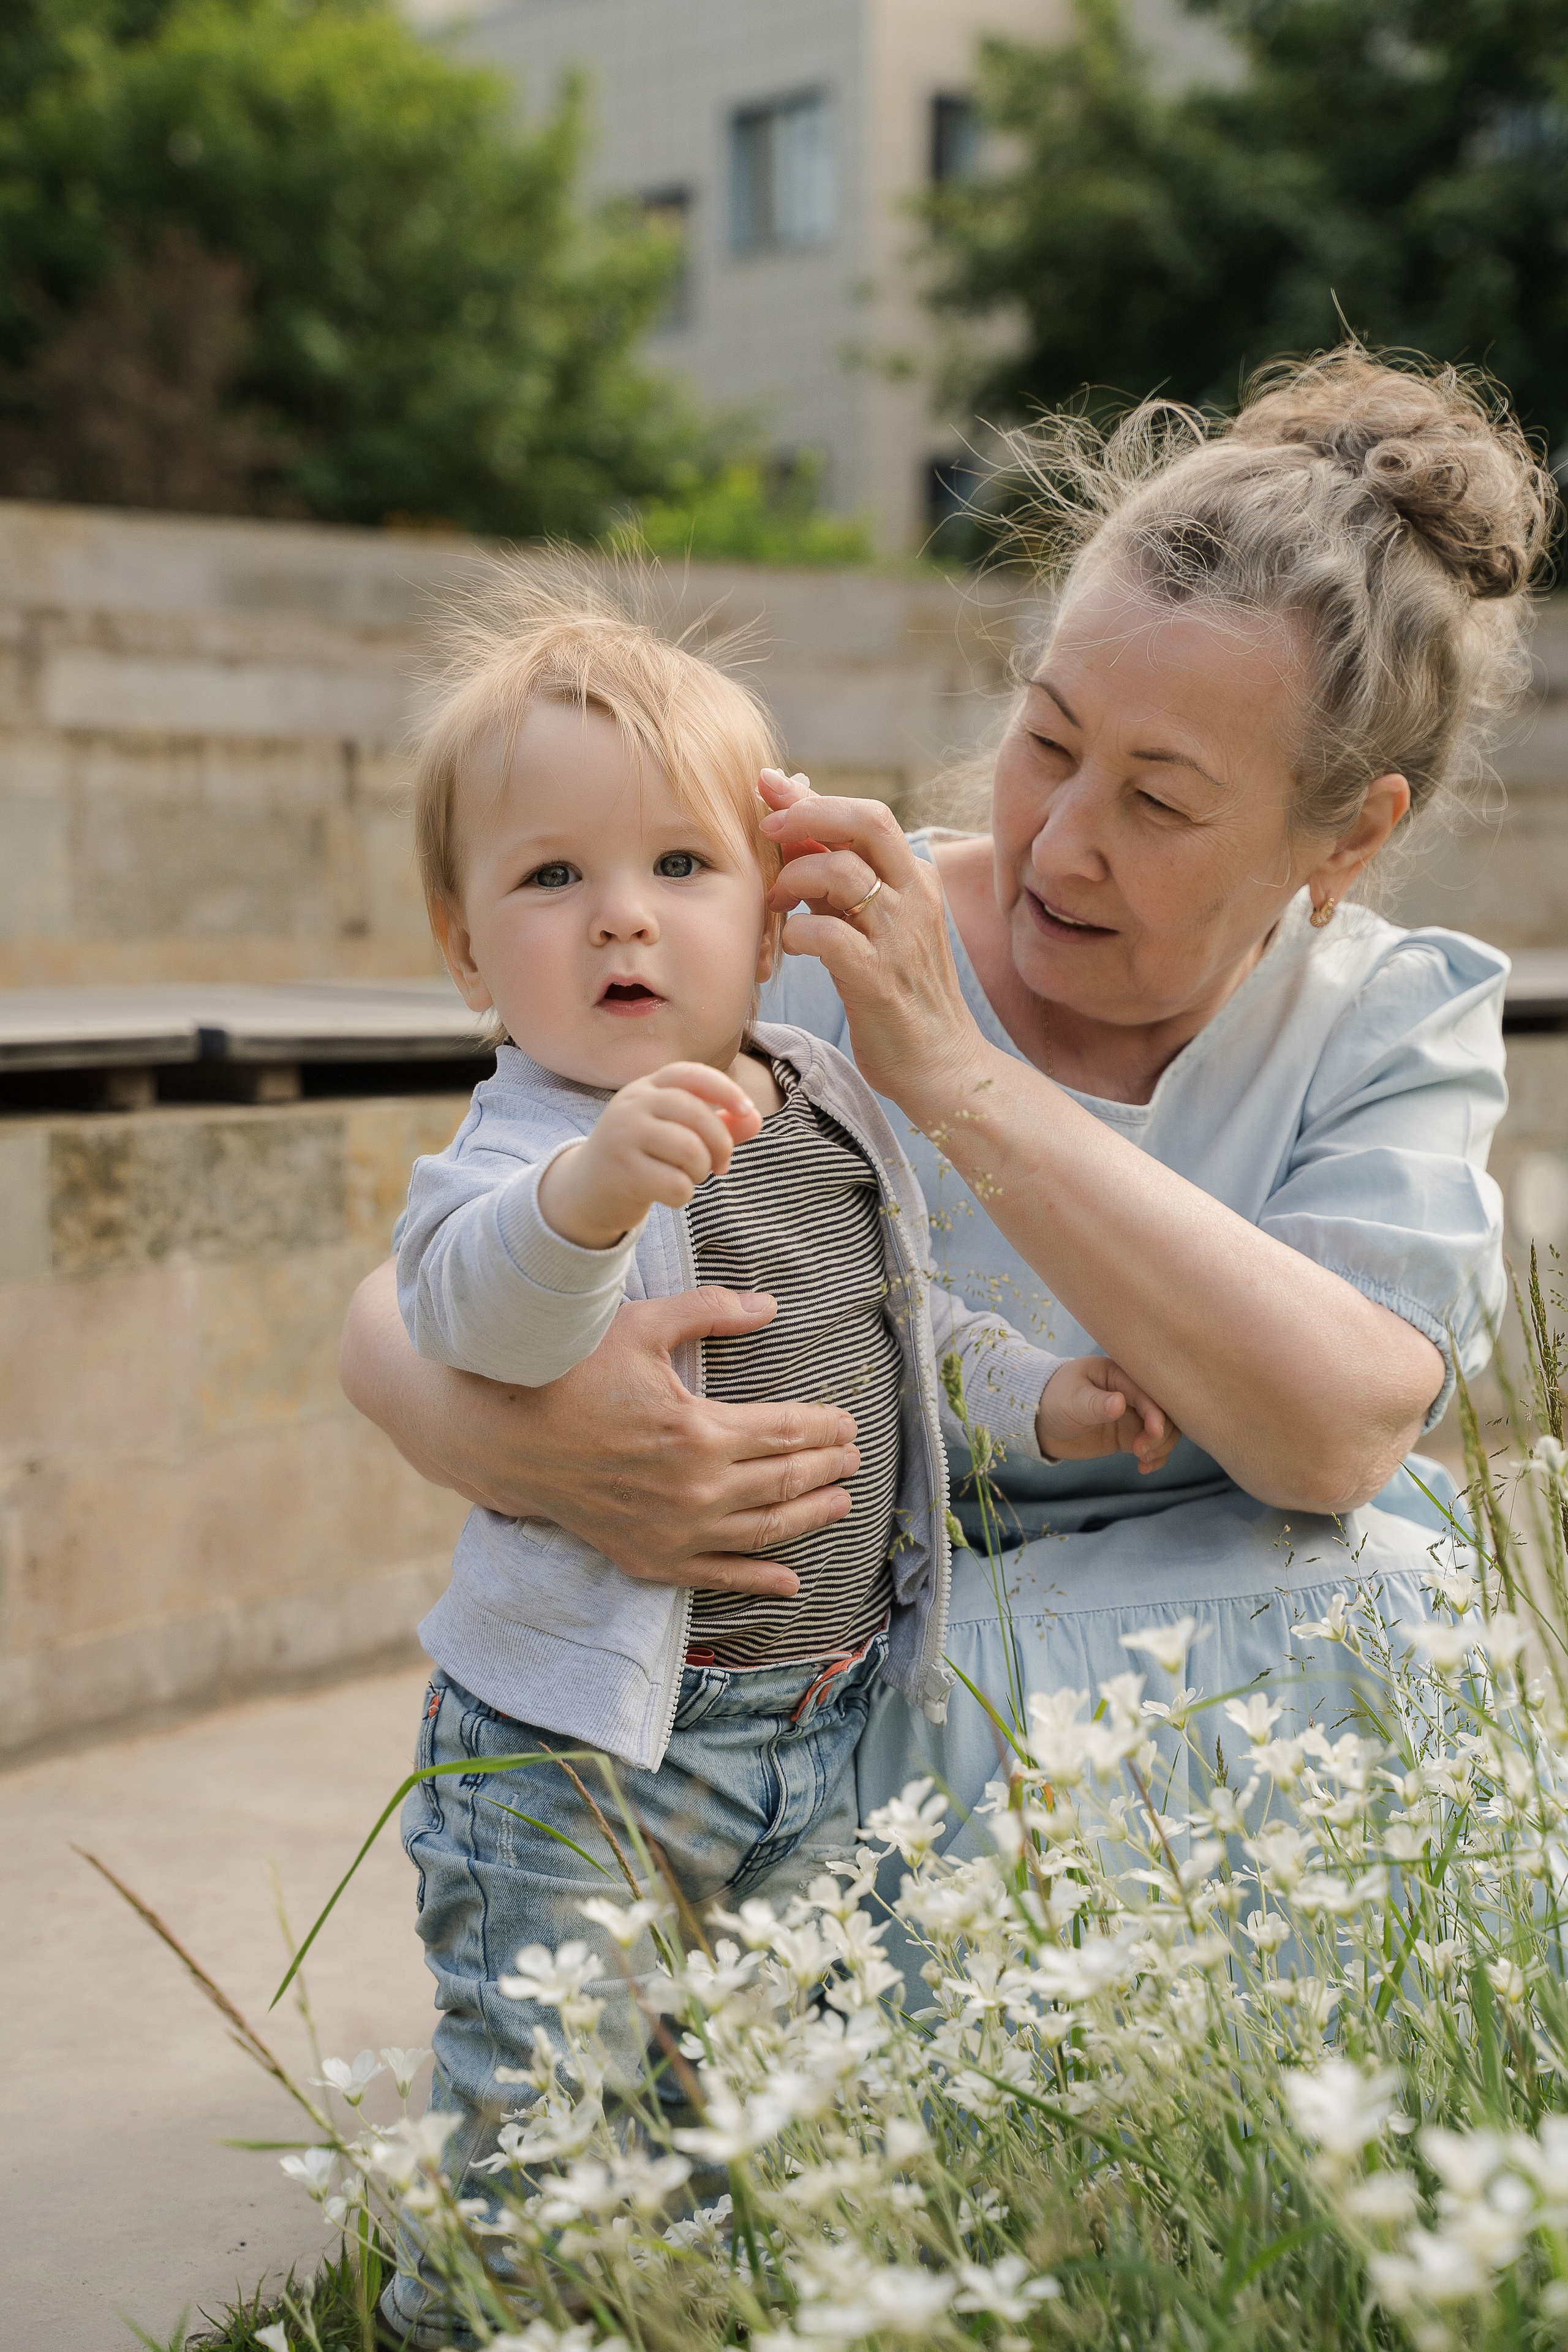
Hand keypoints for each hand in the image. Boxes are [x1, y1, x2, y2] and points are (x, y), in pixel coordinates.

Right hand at [340, 1263, 862, 1592]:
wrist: (506, 1437)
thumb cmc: (571, 1374)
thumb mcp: (641, 1327)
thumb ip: (710, 1311)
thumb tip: (770, 1305)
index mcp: (701, 1431)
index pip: (787, 1431)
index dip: (825, 1427)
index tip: (849, 1423)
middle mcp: (697, 1490)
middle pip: (785, 1481)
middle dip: (827, 1468)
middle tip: (853, 1459)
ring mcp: (674, 1531)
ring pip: (764, 1530)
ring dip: (809, 1517)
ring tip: (840, 1504)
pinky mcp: (649, 1557)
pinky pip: (716, 1576)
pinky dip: (757, 1580)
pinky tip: (789, 1581)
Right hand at [538, 1063, 761, 1248]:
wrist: (587, 1189)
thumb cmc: (643, 1156)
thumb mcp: (677, 1132)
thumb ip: (719, 1124)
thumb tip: (756, 1119)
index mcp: (647, 1087)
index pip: (690, 1075)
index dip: (724, 1089)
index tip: (747, 1109)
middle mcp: (632, 1104)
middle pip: (696, 1114)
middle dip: (721, 1143)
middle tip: (721, 1164)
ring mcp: (623, 1136)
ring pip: (689, 1150)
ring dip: (702, 1171)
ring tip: (692, 1177)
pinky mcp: (620, 1172)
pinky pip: (675, 1184)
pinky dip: (685, 1195)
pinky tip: (672, 1194)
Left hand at [758, 770, 986, 1127]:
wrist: (942, 1065)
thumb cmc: (900, 995)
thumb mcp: (874, 927)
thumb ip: (841, 882)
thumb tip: (796, 833)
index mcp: (915, 880)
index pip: (867, 816)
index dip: (812, 797)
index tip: (769, 786)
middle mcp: (914, 898)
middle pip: (866, 820)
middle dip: (807, 813)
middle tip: (766, 830)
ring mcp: (899, 937)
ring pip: (842, 871)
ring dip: (793, 877)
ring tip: (776, 902)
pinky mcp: (878, 979)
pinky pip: (827, 934)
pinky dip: (796, 933)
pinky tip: (791, 946)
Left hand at [1036, 1356, 1180, 1474]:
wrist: (1040, 1422)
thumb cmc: (1053, 1401)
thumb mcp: (1071, 1401)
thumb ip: (1096, 1403)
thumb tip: (1120, 1404)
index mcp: (1119, 1374)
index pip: (1148, 1392)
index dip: (1156, 1413)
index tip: (1153, 1434)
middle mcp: (1131, 1392)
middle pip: (1164, 1411)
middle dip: (1161, 1433)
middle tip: (1140, 1451)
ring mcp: (1132, 1414)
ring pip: (1163, 1429)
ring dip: (1161, 1446)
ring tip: (1142, 1460)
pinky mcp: (1129, 1434)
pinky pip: (1152, 1445)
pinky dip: (1155, 1457)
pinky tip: (1143, 1468)